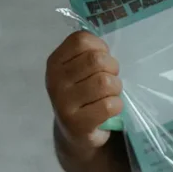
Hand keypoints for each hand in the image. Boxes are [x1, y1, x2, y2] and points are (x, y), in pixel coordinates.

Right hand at [46, 31, 122, 157]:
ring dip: (116, 88)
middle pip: (97, 60)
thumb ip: (89, 52)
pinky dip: (117, 106)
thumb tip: (107, 48)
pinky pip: (109, 105)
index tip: (102, 59)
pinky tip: (109, 109)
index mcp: (55, 62)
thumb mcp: (79, 69)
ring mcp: (63, 103)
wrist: (75, 131)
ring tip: (110, 94)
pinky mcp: (77, 124)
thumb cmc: (83, 92)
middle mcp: (55, 81)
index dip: (100, 47)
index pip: (81, 40)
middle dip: (112, 68)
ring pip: (105, 82)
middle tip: (110, 79)